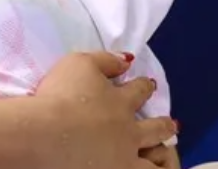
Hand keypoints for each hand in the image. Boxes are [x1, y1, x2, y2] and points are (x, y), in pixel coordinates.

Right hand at [34, 52, 178, 168]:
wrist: (46, 133)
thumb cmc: (60, 96)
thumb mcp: (79, 63)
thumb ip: (105, 60)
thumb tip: (126, 60)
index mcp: (120, 102)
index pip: (139, 91)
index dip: (144, 86)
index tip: (148, 84)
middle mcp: (129, 132)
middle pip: (155, 128)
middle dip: (164, 124)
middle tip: (171, 124)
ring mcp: (123, 158)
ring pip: (154, 162)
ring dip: (161, 157)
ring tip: (164, 156)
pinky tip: (136, 168)